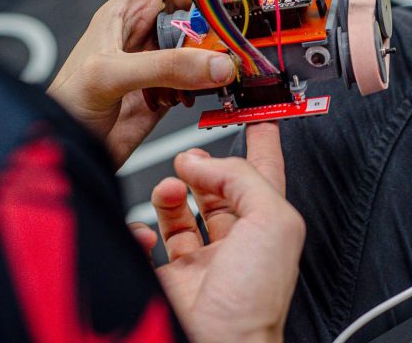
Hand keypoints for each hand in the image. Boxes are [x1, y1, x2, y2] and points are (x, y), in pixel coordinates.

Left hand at [47, 0, 265, 167]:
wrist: (67, 151)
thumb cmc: (66, 103)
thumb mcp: (111, 74)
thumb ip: (166, 67)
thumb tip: (221, 64)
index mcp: (129, 9)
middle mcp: (150, 28)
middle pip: (202, 1)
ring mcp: (164, 58)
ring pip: (210, 38)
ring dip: (231, 41)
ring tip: (253, 42)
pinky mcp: (175, 89)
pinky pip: (209, 72)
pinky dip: (224, 74)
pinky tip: (231, 78)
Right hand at [132, 123, 303, 342]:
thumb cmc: (254, 298)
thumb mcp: (271, 220)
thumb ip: (243, 179)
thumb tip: (207, 162)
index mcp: (268, 225)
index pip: (264, 172)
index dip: (261, 142)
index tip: (256, 114)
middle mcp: (236, 242)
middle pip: (218, 190)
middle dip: (204, 167)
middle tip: (190, 154)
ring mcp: (201, 262)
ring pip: (181, 212)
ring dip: (171, 192)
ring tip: (170, 188)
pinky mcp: (167, 280)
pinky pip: (148, 245)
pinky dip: (140, 230)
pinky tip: (144, 228)